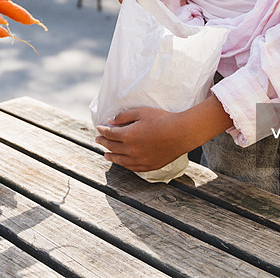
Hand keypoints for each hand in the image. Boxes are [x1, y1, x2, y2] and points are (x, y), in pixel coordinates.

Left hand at [95, 95, 233, 171]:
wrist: (181, 133)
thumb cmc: (162, 119)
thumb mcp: (141, 112)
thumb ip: (124, 116)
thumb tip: (110, 121)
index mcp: (128, 135)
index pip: (109, 134)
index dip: (102, 131)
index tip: (99, 128)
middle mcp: (131, 150)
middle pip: (112, 147)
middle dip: (103, 142)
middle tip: (97, 140)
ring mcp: (139, 160)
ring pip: (120, 160)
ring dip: (111, 156)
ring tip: (105, 154)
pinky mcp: (148, 165)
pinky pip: (131, 167)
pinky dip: (123, 164)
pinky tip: (121, 162)